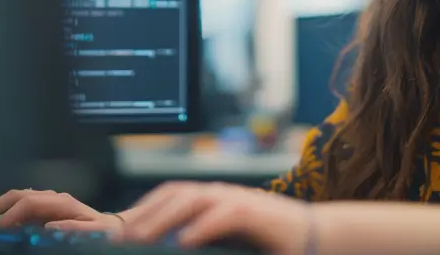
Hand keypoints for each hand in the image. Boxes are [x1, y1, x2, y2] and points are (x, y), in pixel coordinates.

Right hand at [0, 189, 122, 232]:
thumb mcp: (94, 233)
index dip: (9, 216)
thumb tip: (51, 225)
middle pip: (16, 196)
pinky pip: (19, 207)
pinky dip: (3, 214)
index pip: (28, 203)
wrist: (113, 230)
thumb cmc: (104, 234)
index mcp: (63, 202)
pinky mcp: (44, 209)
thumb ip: (73, 228)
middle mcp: (53, 198)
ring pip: (15, 199)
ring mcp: (47, 202)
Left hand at [123, 181, 313, 253]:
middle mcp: (222, 194)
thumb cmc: (274, 242)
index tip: (121, 229)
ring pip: (193, 199)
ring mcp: (239, 200)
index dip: (144, 208)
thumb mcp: (230, 242)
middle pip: (175, 193)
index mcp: (214, 199)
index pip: (171, 195)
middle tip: (121, 237)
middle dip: (145, 213)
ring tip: (141, 238)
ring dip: (163, 218)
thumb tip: (175, 246)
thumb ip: (203, 240)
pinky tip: (185, 242)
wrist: (318, 236)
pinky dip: (202, 227)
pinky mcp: (256, 213)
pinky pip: (223, 216)